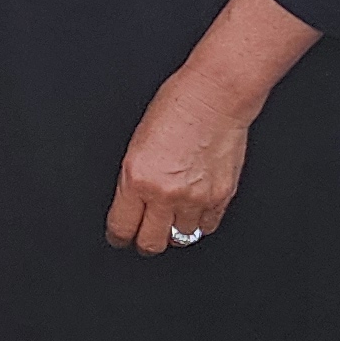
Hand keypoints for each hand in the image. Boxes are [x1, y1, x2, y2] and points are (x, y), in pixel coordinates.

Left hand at [102, 66, 254, 256]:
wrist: (215, 97)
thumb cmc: (177, 107)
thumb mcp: (136, 143)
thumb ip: (133, 180)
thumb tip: (134, 205)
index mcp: (137, 178)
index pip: (122, 227)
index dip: (119, 236)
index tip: (121, 236)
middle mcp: (165, 193)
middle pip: (151, 243)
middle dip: (144, 241)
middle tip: (145, 233)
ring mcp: (195, 198)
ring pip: (181, 238)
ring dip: (175, 229)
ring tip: (173, 215)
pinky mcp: (220, 197)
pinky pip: (206, 227)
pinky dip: (199, 222)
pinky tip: (194, 209)